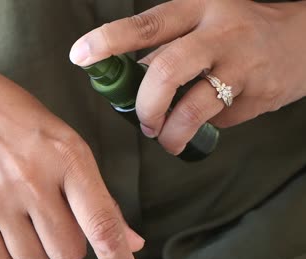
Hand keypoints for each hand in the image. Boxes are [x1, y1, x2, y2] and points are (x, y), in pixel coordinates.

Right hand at [0, 65, 144, 258]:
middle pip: (68, 251)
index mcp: (66, 156)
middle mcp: (32, 179)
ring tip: (30, 219)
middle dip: (70, 244)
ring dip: (41, 251)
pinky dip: (12, 256)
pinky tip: (12, 231)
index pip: (100, 220)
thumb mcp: (67, 143)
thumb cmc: (19, 120)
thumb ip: (98, 196)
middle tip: (57, 219)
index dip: (117, 256)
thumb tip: (129, 241)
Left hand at [70, 0, 305, 154]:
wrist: (301, 41)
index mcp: (196, 9)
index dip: (109, 40)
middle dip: (145, 105)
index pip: (145, 25)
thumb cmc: (238, 31)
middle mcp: (218, 33)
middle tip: (143, 122)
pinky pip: (217, 120)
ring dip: (170, 131)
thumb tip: (130, 80)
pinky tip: (205, 120)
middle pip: (165, 70)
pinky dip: (202, 127)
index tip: (81, 56)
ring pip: (192, 107)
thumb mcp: (202, 21)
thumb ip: (167, 46)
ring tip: (166, 138)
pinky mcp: (256, 96)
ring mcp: (240, 65)